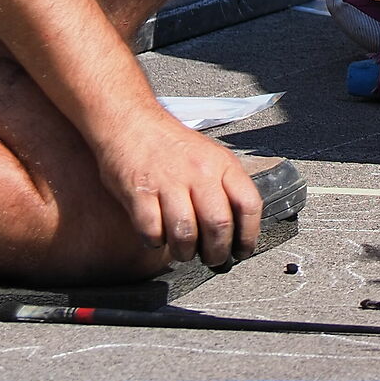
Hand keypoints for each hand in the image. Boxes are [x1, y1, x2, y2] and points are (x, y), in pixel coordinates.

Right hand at [94, 109, 261, 263]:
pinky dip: (155, 241)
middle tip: (212, 260)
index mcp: (222, 164)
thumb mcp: (209, 156)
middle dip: (217, 253)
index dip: (248, 235)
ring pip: (186, 234)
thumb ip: (224, 187)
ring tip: (183, 252)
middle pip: (219, 225)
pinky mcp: (139, 191)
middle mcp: (199, 172)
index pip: (249, 204)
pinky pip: (152, 231)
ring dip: (185, 252)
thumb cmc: (170, 144)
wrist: (130, 120)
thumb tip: (237, 229)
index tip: (242, 250)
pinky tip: (156, 236)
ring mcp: (168, 181)